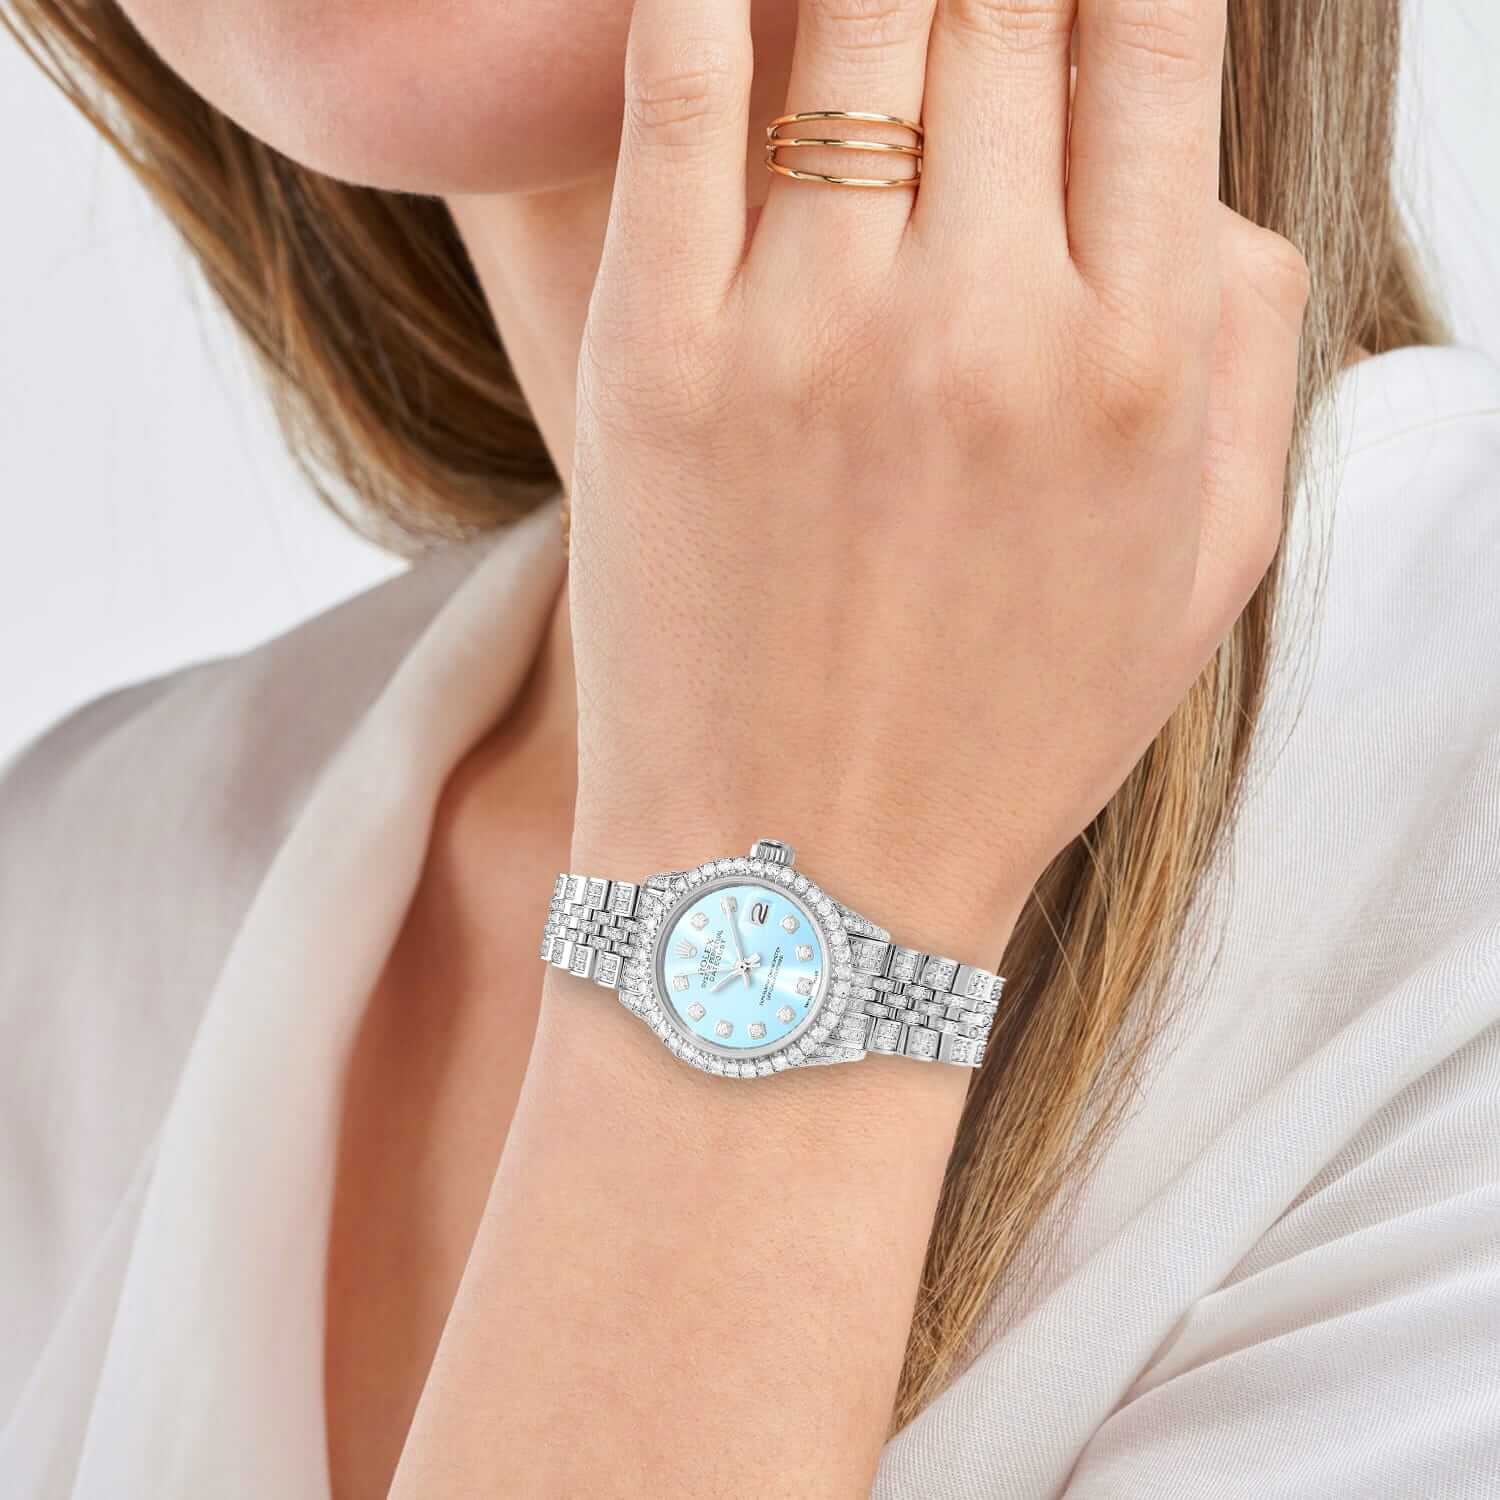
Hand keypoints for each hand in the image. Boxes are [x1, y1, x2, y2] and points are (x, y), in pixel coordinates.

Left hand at [567, 0, 1306, 957]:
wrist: (798, 883)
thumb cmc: (1004, 734)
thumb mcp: (1198, 575)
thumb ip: (1245, 356)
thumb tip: (1204, 175)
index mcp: (1139, 367)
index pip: (1152, 37)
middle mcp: (988, 328)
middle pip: (1002, 2)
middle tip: (964, 7)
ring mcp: (811, 337)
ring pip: (849, 21)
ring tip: (869, 9)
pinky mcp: (656, 364)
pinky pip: (678, 97)